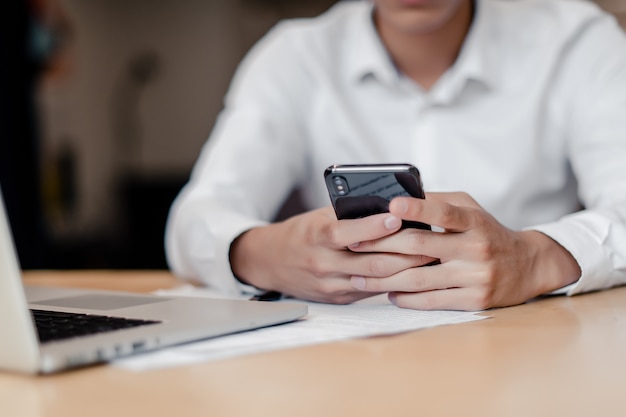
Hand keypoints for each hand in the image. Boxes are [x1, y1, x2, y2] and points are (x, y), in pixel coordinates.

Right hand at [230, 207, 435, 303]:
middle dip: (404, 254)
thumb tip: (388, 208)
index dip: (374, 226)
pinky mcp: (337, 298)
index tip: (398, 217)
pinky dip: (390, 282)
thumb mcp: (318, 217)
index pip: (348, 232)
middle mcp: (323, 263)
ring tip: (429, 260)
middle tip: (431, 244)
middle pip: (371, 262)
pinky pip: (369, 292)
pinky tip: (410, 274)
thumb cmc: (301, 232)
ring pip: (375, 281)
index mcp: (316, 236)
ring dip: (404, 271)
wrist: (269, 262)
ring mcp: (330, 285)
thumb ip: (348, 215)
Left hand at [349, 192, 581, 310]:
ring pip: (419, 279)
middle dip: (382, 246)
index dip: (417, 208)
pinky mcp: (474, 301)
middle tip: (354, 246)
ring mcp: (475, 277)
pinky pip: (431, 301)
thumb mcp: (471, 209)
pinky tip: (389, 293)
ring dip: (384, 279)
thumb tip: (398, 199)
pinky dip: (405, 298)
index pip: (443, 212)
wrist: (528, 266)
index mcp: (474, 222)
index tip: (390, 205)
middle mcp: (476, 249)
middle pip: (419, 247)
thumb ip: (438, 202)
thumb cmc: (488, 232)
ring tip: (360, 277)